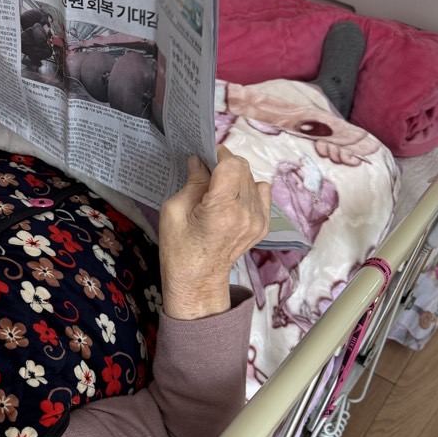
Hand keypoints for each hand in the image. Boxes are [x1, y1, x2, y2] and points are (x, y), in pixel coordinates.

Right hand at [158, 148, 270, 318]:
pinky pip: (262, 193)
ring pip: (252, 179)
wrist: (197, 281)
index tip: (205, 158)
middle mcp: (246, 213)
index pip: (232, 164)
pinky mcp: (263, 225)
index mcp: (223, 209)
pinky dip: (247, 190)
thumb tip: (200, 161)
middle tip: (206, 174)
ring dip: (235, 178)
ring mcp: (258, 220)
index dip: (218, 155)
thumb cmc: (179, 249)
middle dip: (224, 165)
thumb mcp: (174, 211)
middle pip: (243, 169)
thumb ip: (192, 182)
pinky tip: (232, 201)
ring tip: (218, 191)